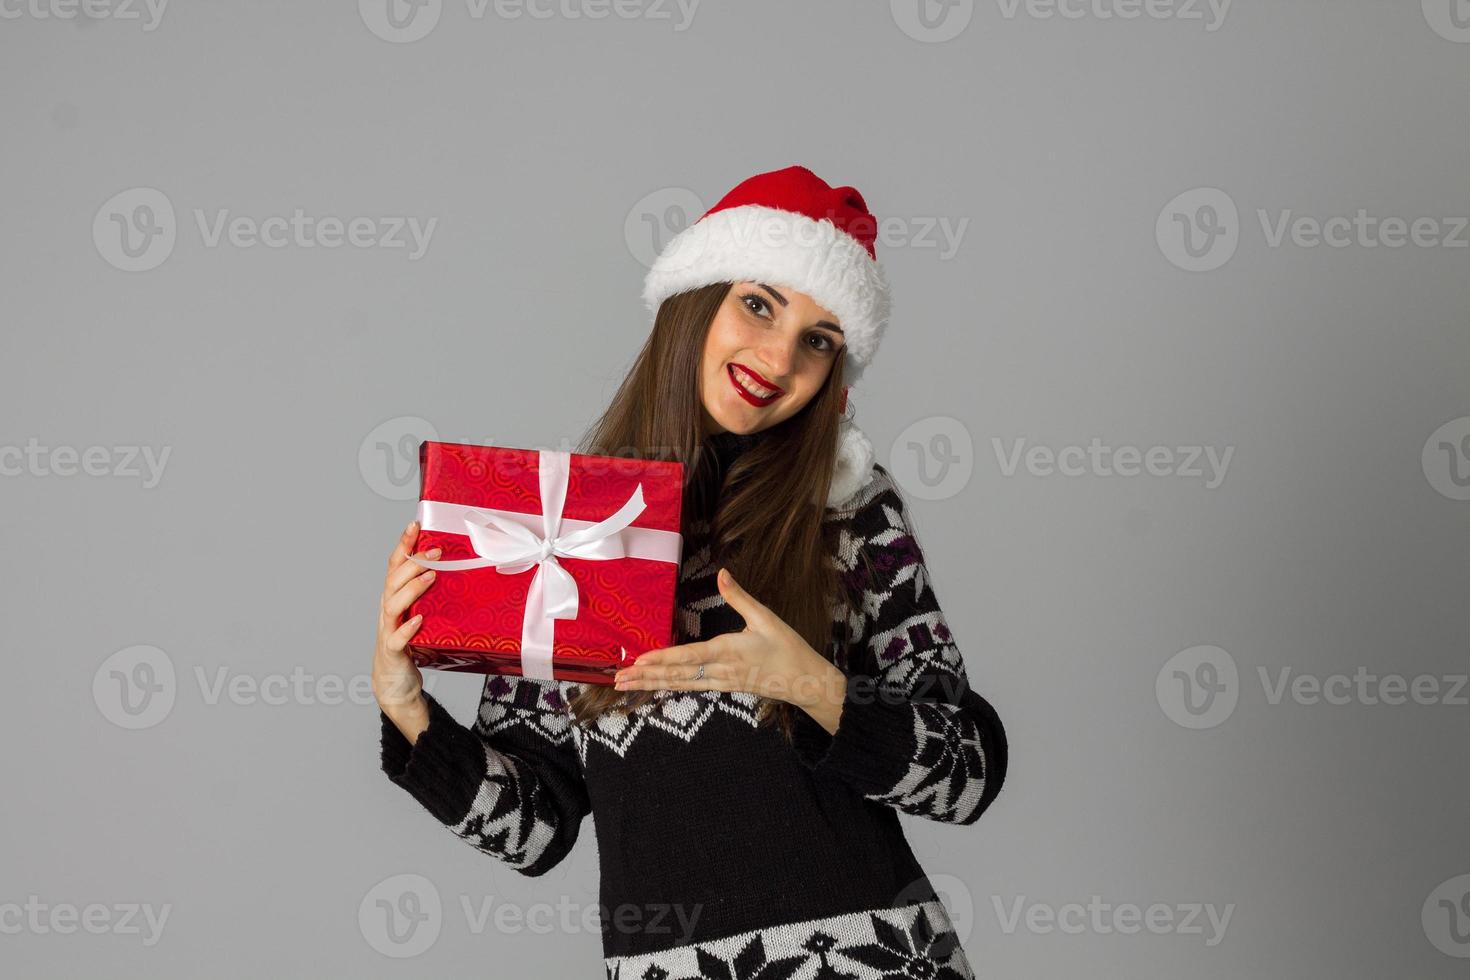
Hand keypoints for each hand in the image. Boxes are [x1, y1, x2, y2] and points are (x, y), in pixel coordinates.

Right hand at [372, 519, 439, 739]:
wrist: (396, 685)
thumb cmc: (413, 645)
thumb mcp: (424, 614)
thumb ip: (434, 595)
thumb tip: (462, 570)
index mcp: (395, 598)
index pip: (395, 565)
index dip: (403, 544)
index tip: (415, 524)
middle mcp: (388, 611)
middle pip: (392, 580)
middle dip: (413, 562)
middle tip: (436, 551)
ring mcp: (388, 631)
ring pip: (392, 605)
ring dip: (411, 589)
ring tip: (430, 577)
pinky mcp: (393, 653)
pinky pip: (396, 639)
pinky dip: (407, 629)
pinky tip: (419, 620)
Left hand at [613, 567, 845, 711]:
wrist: (804, 682)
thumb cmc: (787, 649)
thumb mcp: (766, 617)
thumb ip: (739, 596)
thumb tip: (722, 572)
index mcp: (729, 651)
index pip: (689, 657)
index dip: (662, 659)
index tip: (639, 661)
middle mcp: (719, 671)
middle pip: (676, 675)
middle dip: (645, 677)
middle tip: (616, 679)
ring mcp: (719, 682)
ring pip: (680, 684)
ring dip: (651, 684)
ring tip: (625, 685)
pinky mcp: (722, 687)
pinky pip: (690, 686)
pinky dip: (669, 685)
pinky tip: (655, 685)